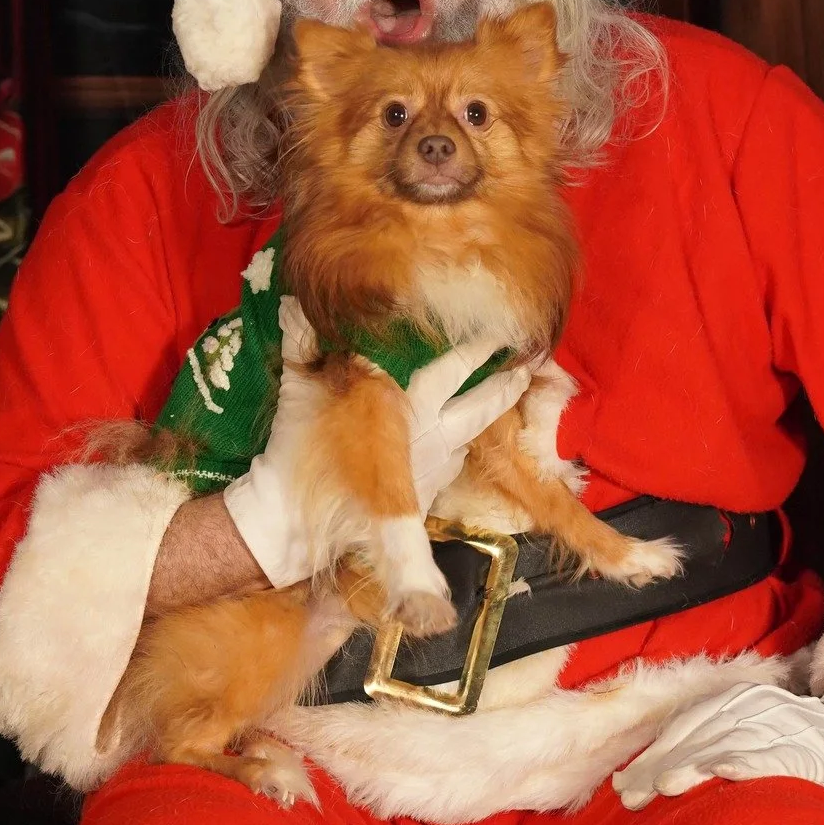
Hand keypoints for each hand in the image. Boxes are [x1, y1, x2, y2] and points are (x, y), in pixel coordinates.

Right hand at [223, 297, 531, 589]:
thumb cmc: (298, 450)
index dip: (480, 348)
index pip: (454, 368)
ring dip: (492, 412)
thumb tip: (296, 304)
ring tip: (510, 391)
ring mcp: (431, 467)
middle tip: (527, 363)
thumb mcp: (299, 392)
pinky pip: (452, 460)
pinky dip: (458, 442)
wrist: (295, 520)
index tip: (502, 328)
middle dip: (506, 382)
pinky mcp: (424, 493)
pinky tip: (458, 434)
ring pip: (473, 433)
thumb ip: (303, 345)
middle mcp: (429, 436)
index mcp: (408, 406)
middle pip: (481, 404)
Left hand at [611, 683, 823, 813]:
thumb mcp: (744, 734)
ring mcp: (776, 726)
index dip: (650, 756)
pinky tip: (720, 776)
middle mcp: (750, 708)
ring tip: (662, 788)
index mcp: (733, 702)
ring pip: (723, 744)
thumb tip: (643, 779)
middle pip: (694, 738)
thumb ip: (702, 747)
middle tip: (629, 799)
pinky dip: (741, 763)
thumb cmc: (793, 742)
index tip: (621, 785)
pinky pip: (766, 754)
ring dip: (691, 765)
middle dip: (658, 768)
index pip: (681, 729)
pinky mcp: (801, 747)